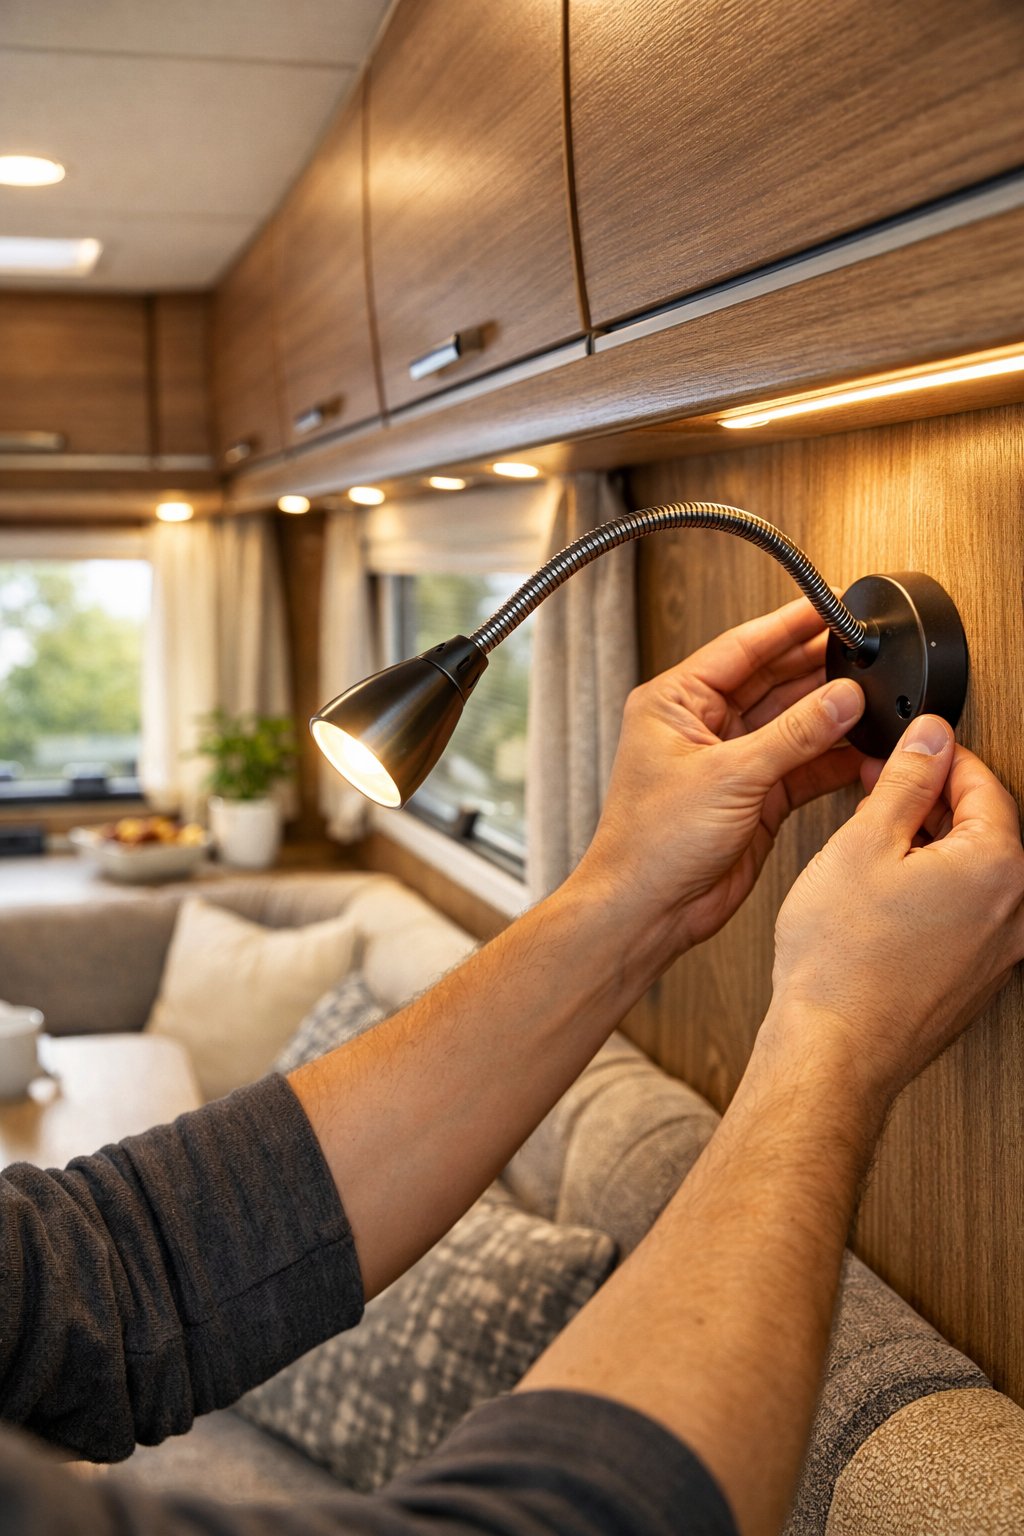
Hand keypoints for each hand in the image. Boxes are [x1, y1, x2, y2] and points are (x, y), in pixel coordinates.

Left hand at [573, 597, 865, 954]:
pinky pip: (801, 766)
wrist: (647, 911)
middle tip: (866, 653)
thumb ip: (793, 735)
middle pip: (771, 682)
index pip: (741, 648)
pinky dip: (832, 759)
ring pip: (791, 724)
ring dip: (830, 715)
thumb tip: (841, 698)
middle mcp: (701, 727)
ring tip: (875, 697)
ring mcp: (730, 763)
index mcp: (675, 702)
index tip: (831, 605)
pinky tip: (864, 748)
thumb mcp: (729, 777)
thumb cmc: (652, 844)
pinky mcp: (754, 798)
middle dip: (818, 668)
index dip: (789, 626)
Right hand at [770, 714, 1023, 1102]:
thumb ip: (906, 780)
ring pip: (975, 873)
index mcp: (997, 867)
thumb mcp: (865, 842)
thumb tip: (930, 738)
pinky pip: (966, 914)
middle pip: (986, 828)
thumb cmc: (841, 960)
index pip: (985, 784)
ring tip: (874, 842)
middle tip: (882, 790)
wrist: (833, 1049)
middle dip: (934, 800)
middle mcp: (1015, 911)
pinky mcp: (976, 979)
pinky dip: (933, 890)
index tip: (909, 748)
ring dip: (932, 846)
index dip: (940, 756)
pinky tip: (883, 895)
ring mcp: (999, 951)